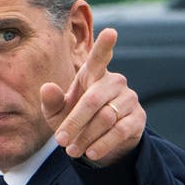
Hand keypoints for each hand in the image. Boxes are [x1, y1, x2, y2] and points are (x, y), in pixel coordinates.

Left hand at [40, 28, 145, 165]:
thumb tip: (47, 87)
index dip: (105, 45)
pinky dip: (103, 144)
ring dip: (86, 137)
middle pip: (93, 100)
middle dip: (74, 123)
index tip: (111, 31)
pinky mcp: (138, 117)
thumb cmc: (74, 119)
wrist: (97, 142)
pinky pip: (120, 130)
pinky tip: (91, 153)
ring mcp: (128, 98)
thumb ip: (51, 101)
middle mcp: (114, 82)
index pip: (100, 57)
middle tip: (60, 141)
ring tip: (72, 151)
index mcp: (93, 74)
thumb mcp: (57, 113)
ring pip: (106, 118)